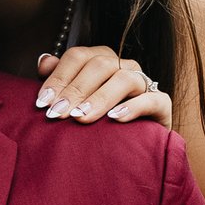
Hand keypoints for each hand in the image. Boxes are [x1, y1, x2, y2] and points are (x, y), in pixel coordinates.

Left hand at [35, 46, 168, 124]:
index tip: (43, 102)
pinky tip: (114, 119)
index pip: (78, 57)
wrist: (133, 147)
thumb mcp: (75, 101)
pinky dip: (133, 107)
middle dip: (75, 90)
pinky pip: (151, 99)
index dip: (58, 77)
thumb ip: (60, 79)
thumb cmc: (97, 121)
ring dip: (99, 98)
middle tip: (57, 113)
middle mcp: (123, 66)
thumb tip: (43, 61)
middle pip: (99, 65)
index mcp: (101, 59)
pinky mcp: (162, 104)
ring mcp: (144, 83)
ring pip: (124, 78)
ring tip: (82, 118)